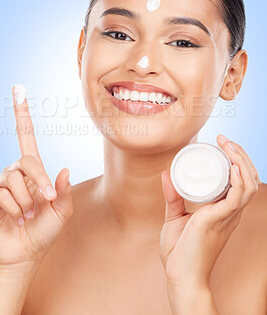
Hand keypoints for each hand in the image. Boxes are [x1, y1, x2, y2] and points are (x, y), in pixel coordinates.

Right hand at [0, 86, 72, 268]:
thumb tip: (63, 169)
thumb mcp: (62, 212)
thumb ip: (64, 191)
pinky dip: (12, 208)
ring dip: (25, 202)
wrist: (24, 253)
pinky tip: (13, 218)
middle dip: (40, 181)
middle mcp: (14, 172)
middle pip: (27, 160)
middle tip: (45, 201)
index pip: (26, 137)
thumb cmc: (44, 231)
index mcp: (33, 171)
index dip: (22, 114)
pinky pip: (1, 192)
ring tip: (25, 215)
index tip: (18, 90)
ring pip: (15, 179)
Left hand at [159, 135, 260, 289]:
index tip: (221, 144)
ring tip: (228, 145)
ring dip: (241, 161)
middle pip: (248, 178)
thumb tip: (166, 174)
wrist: (180, 276)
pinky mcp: (218, 221)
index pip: (241, 181)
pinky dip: (238, 181)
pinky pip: (236, 198)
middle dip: (240, 155)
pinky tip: (233, 166)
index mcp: (224, 211)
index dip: (237, 160)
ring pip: (247, 184)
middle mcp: (230, 213)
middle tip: (224, 139)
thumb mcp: (175, 218)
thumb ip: (172, 197)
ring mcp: (226, 217)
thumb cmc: (180, 251)